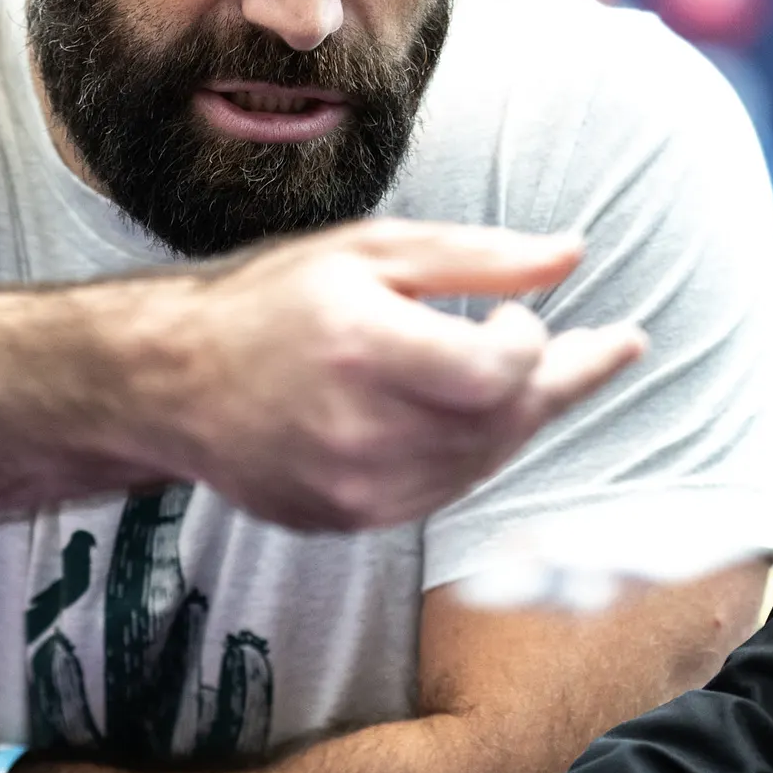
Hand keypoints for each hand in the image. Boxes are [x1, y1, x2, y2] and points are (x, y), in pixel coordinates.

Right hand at [144, 219, 643, 532]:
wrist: (175, 383)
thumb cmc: (273, 302)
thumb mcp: (371, 251)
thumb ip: (478, 257)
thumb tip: (572, 254)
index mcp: (365, 349)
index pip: (500, 372)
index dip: (534, 343)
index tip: (516, 316)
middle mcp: (360, 431)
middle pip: (503, 424)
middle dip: (553, 382)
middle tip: (597, 346)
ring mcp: (354, 489)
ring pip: (483, 464)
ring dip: (517, 420)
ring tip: (528, 376)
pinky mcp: (350, 520)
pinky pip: (444, 492)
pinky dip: (471, 453)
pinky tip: (467, 417)